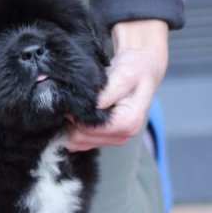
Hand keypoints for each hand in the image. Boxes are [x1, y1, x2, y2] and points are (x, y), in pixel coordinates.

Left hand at [66, 19, 168, 151]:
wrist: (142, 70)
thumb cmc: (135, 70)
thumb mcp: (125, 74)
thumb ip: (109, 91)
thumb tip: (93, 105)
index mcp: (128, 123)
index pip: (88, 130)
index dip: (74, 115)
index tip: (70, 99)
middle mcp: (122, 136)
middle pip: (80, 139)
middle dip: (71, 121)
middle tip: (69, 101)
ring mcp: (113, 140)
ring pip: (77, 143)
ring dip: (71, 126)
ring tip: (75, 106)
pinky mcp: (104, 139)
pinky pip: (79, 142)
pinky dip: (73, 129)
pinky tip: (77, 113)